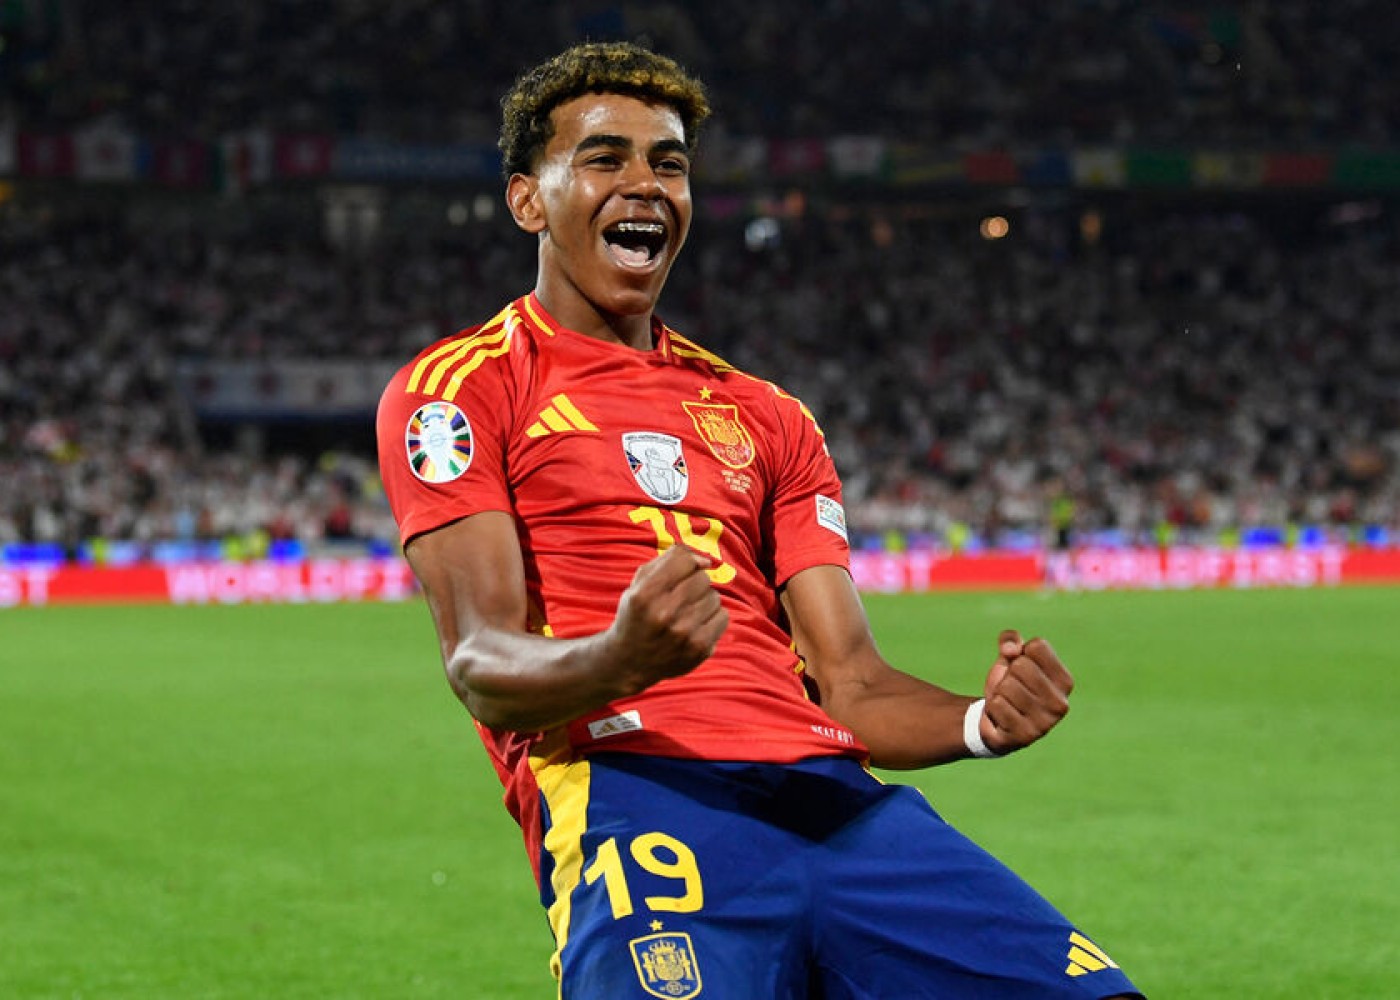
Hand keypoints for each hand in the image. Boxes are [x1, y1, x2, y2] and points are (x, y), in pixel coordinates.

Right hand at [607, 545, 729, 692]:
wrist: (630, 662)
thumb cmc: (637, 615)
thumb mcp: (638, 584)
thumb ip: (667, 561)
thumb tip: (704, 561)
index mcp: (644, 595)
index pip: (684, 560)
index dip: (687, 562)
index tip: (684, 571)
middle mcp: (663, 614)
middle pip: (702, 578)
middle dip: (694, 583)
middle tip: (681, 597)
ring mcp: (683, 633)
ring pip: (714, 597)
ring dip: (703, 601)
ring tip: (686, 613)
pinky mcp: (699, 649)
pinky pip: (723, 616)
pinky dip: (712, 618)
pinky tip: (696, 625)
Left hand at [980, 629, 1073, 753]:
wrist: (996, 720)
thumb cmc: (1009, 683)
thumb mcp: (1010, 656)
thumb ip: (1010, 639)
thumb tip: (1010, 651)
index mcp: (1065, 681)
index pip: (1037, 647)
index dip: (1021, 654)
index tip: (1021, 669)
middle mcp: (1061, 704)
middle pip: (1022, 665)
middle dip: (1009, 674)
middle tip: (1011, 688)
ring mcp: (1045, 723)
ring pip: (1007, 685)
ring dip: (1000, 692)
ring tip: (1007, 702)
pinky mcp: (1024, 737)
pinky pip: (997, 705)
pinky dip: (993, 707)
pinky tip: (1002, 717)